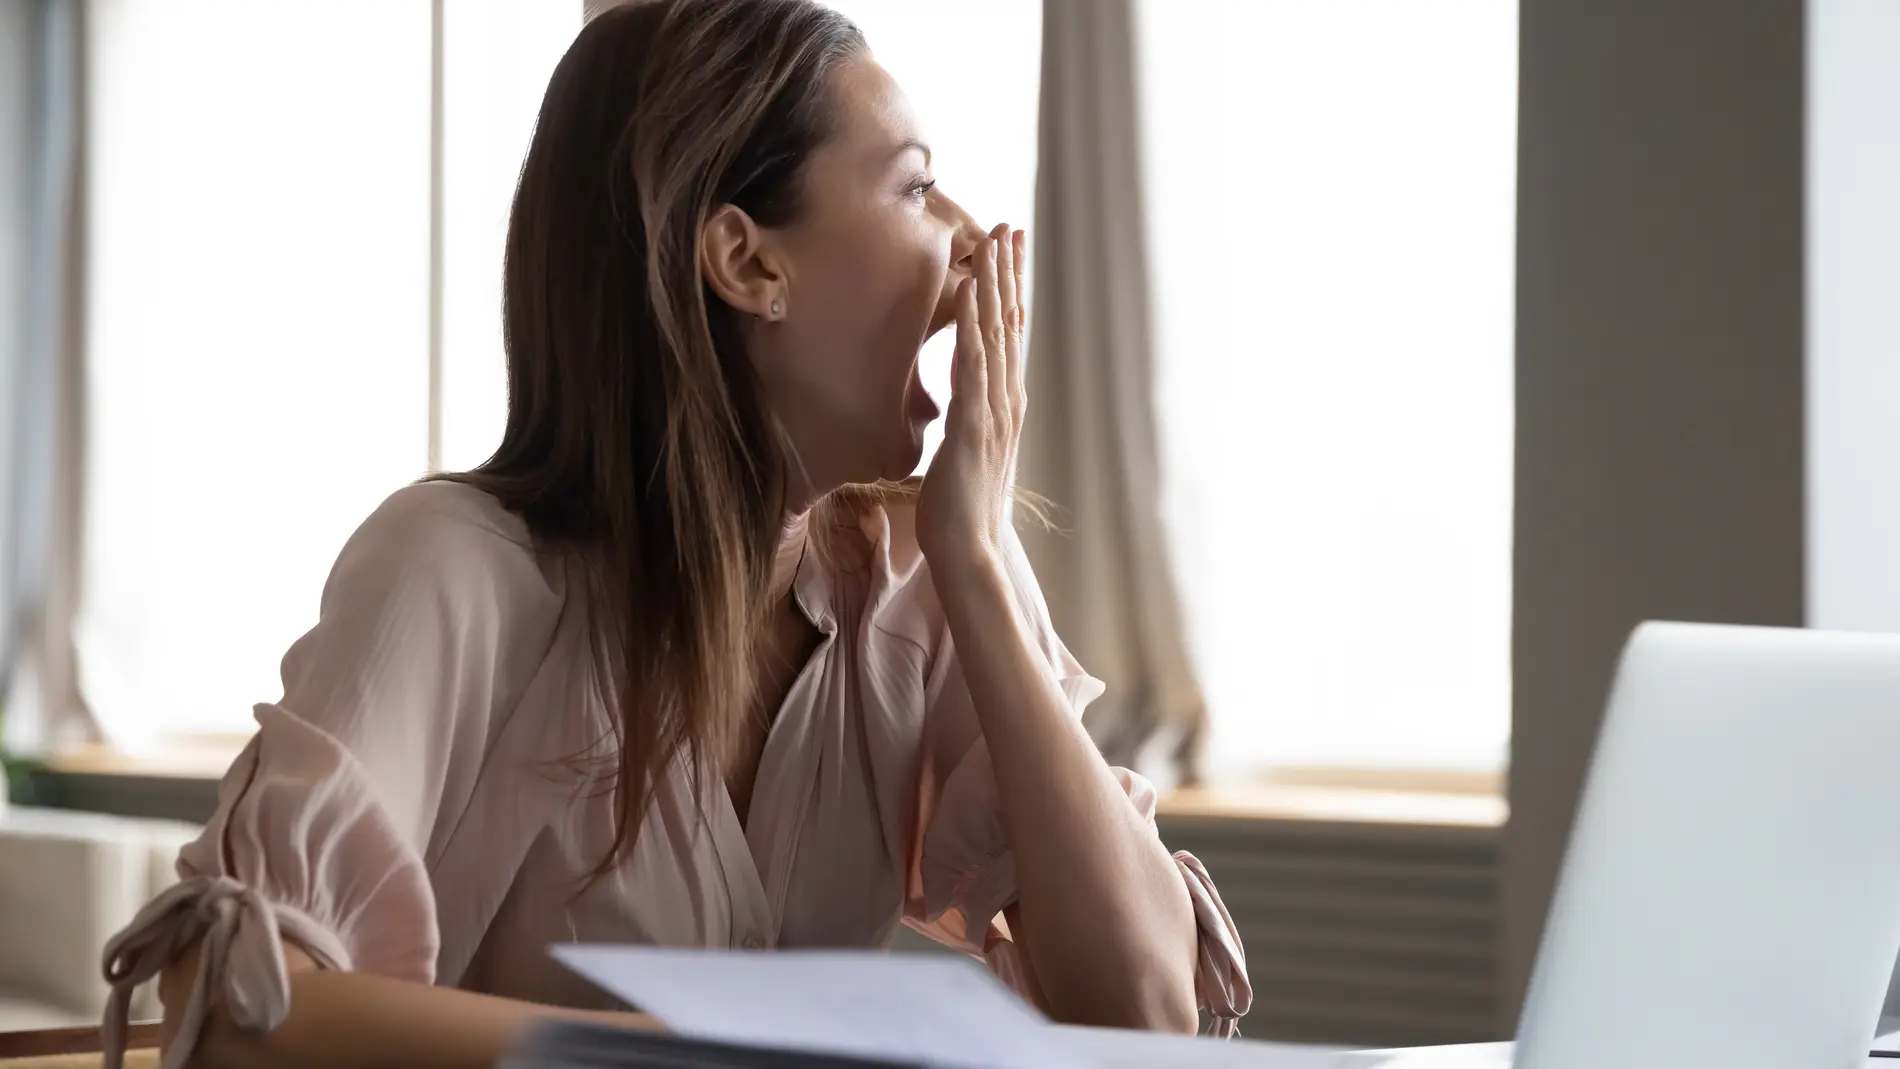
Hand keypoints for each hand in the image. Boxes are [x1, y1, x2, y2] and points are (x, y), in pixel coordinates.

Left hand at [917, 223, 1026, 573]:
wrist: (968, 550)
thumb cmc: (959, 507)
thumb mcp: (966, 452)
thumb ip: (969, 421)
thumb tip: (963, 404)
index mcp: (1003, 405)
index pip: (1010, 338)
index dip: (1011, 293)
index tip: (1009, 254)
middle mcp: (1006, 401)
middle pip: (1010, 325)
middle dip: (1009, 274)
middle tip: (1010, 227)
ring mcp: (993, 411)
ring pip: (996, 335)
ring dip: (994, 286)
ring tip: (993, 242)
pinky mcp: (973, 425)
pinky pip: (972, 366)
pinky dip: (971, 325)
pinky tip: (969, 292)